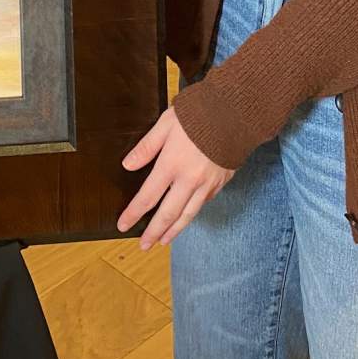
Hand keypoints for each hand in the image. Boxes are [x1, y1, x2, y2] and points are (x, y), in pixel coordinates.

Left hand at [118, 105, 234, 248]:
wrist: (234, 113)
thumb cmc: (197, 114)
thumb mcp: (165, 124)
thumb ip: (146, 147)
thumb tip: (128, 165)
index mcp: (171, 164)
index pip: (148, 197)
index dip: (134, 213)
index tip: (123, 225)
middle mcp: (189, 180)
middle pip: (168, 214)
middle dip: (153, 232)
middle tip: (143, 245)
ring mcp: (207, 184)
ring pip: (188, 215)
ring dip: (174, 231)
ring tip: (163, 241)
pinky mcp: (220, 183)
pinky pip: (203, 204)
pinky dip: (191, 215)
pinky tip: (185, 218)